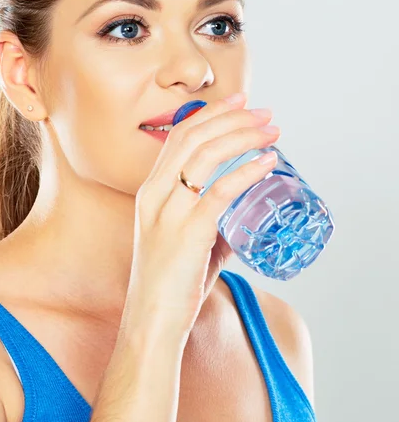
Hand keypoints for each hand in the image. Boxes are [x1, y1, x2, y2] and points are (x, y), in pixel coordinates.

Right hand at [124, 93, 279, 337]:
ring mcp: (168, 212)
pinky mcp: (186, 233)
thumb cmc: (170, 281)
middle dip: (231, 117)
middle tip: (263, 112)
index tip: (238, 102)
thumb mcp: (186, 238)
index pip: (177, 137)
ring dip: (243, 136)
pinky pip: (219, 191)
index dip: (209, 114)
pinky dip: (246, 171)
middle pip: (192, 138)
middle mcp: (154, 194)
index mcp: (150, 191)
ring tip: (271, 131)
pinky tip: (267, 163)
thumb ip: (211, 216)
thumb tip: (241, 202)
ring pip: (205, 156)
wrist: (151, 319)